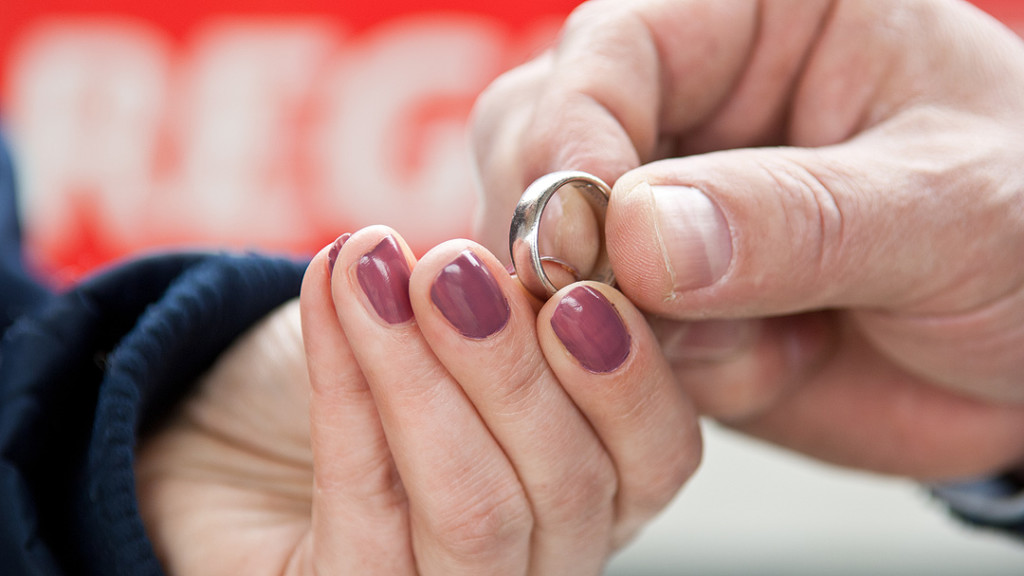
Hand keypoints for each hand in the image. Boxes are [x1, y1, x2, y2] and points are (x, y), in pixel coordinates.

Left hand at [135, 226, 700, 574]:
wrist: (225, 420)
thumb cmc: (356, 362)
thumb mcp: (451, 311)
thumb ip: (513, 293)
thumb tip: (550, 229)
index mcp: (590, 486)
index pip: (659, 458)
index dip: (627, 377)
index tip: (574, 285)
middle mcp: (539, 557)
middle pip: (572, 490)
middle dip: (510, 367)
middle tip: (452, 268)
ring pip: (478, 512)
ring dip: (424, 376)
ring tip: (376, 272)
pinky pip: (363, 513)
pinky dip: (349, 391)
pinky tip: (334, 299)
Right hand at [471, 0, 1023, 479]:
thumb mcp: (948, 209)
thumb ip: (798, 219)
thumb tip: (636, 234)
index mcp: (759, 25)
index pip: (614, 47)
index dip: (575, 135)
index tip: (583, 238)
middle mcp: (692, 112)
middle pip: (537, 141)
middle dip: (562, 235)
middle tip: (618, 307)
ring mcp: (663, 217)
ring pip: (546, 251)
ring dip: (604, 319)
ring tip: (736, 353)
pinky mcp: (661, 311)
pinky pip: (591, 342)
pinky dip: (632, 377)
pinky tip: (745, 377)